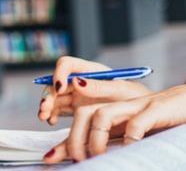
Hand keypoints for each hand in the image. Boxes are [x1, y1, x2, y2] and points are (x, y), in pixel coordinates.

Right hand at [38, 56, 152, 124]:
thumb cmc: (134, 97)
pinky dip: (52, 115)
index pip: (67, 64)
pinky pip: (58, 110)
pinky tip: (53, 121)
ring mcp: (77, 95)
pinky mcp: (76, 109)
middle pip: (56, 82)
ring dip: (46, 105)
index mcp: (91, 70)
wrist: (140, 114)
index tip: (60, 88)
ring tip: (45, 117)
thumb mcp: (120, 89)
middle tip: (45, 109)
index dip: (59, 73)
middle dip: (48, 94)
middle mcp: (81, 81)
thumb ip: (99, 86)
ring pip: (54, 97)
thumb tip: (76, 81)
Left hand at [42, 80, 185, 162]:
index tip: (51, 157)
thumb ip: (114, 140)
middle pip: (84, 113)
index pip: (80, 119)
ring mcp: (137, 105)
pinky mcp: (156, 109)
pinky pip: (136, 123)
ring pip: (102, 114)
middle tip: (79, 161)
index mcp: (116, 111)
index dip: (65, 139)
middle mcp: (122, 105)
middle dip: (74, 140)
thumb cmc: (167, 120)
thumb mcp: (136, 132)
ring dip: (95, 139)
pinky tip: (131, 148)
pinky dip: (130, 138)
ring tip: (98, 157)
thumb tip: (88, 158)